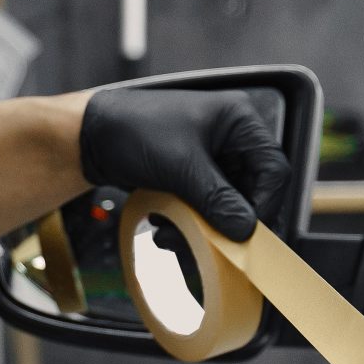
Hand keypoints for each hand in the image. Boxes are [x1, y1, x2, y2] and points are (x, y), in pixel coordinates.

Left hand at [80, 88, 289, 241]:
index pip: (274, 169)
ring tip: (171, 234)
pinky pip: (204, 209)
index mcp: (238, 121)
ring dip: (204, 228)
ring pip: (226, 206)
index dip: (265, 203)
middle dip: (226, 221)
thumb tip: (246, 231)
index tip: (245, 232)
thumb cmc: (134, 130)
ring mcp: (211, 160)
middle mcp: (230, 139)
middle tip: (207, 242)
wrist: (89, 136)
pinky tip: (164, 227)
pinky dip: (188, 224)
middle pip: (252, 193)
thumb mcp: (180, 164)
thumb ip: (216, 198)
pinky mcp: (192, 178)